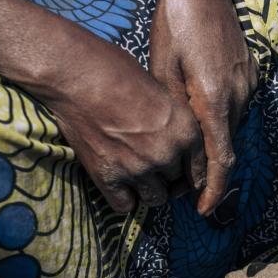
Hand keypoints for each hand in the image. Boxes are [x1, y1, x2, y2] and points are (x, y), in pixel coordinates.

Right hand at [47, 41, 202, 212]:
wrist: (78, 76)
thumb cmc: (118, 73)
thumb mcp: (161, 92)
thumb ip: (173, 123)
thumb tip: (176, 141)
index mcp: (187, 131)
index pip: (200, 171)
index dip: (190, 175)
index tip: (181, 176)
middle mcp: (167, 153)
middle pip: (176, 183)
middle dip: (166, 177)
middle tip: (151, 166)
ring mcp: (138, 168)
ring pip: (155, 198)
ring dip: (148, 190)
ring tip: (136, 175)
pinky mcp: (109, 177)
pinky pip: (125, 205)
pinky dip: (123, 198)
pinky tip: (118, 184)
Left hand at [150, 0, 257, 215]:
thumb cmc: (173, 25)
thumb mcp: (162, 72)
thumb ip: (176, 115)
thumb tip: (182, 152)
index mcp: (215, 98)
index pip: (221, 159)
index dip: (213, 190)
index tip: (204, 211)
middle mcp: (239, 94)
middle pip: (227, 147)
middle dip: (208, 172)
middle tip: (182, 188)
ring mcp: (248, 81)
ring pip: (231, 127)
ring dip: (213, 146)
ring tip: (186, 156)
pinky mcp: (249, 71)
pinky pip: (236, 106)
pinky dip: (219, 122)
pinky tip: (198, 118)